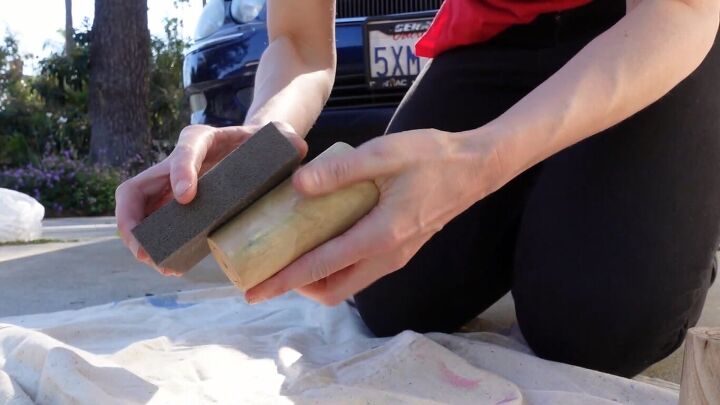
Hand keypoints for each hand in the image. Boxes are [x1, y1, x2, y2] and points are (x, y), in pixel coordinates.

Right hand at [115, 123, 306, 275]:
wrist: (256, 152)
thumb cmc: (263, 145)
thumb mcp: (277, 137)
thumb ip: (287, 139)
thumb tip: (297, 151)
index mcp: (202, 140)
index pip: (185, 148)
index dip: (181, 171)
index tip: (187, 197)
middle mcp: (178, 162)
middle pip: (138, 186)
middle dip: (133, 218)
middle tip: (144, 249)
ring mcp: (172, 186)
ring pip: (139, 210)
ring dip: (139, 239)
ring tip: (158, 263)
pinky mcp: (177, 206)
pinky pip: (155, 225)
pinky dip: (156, 245)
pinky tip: (169, 266)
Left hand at [245, 128, 504, 304]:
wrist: (475, 167)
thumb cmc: (431, 157)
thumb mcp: (383, 154)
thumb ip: (339, 171)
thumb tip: (297, 186)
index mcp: (379, 236)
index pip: (321, 267)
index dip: (284, 280)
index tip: (255, 290)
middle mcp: (387, 257)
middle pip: (332, 290)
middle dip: (297, 287)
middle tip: (270, 268)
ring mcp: (396, 257)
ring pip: (347, 284)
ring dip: (317, 278)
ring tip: (291, 254)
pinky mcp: (401, 251)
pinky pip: (361, 271)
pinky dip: (336, 266)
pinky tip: (324, 239)